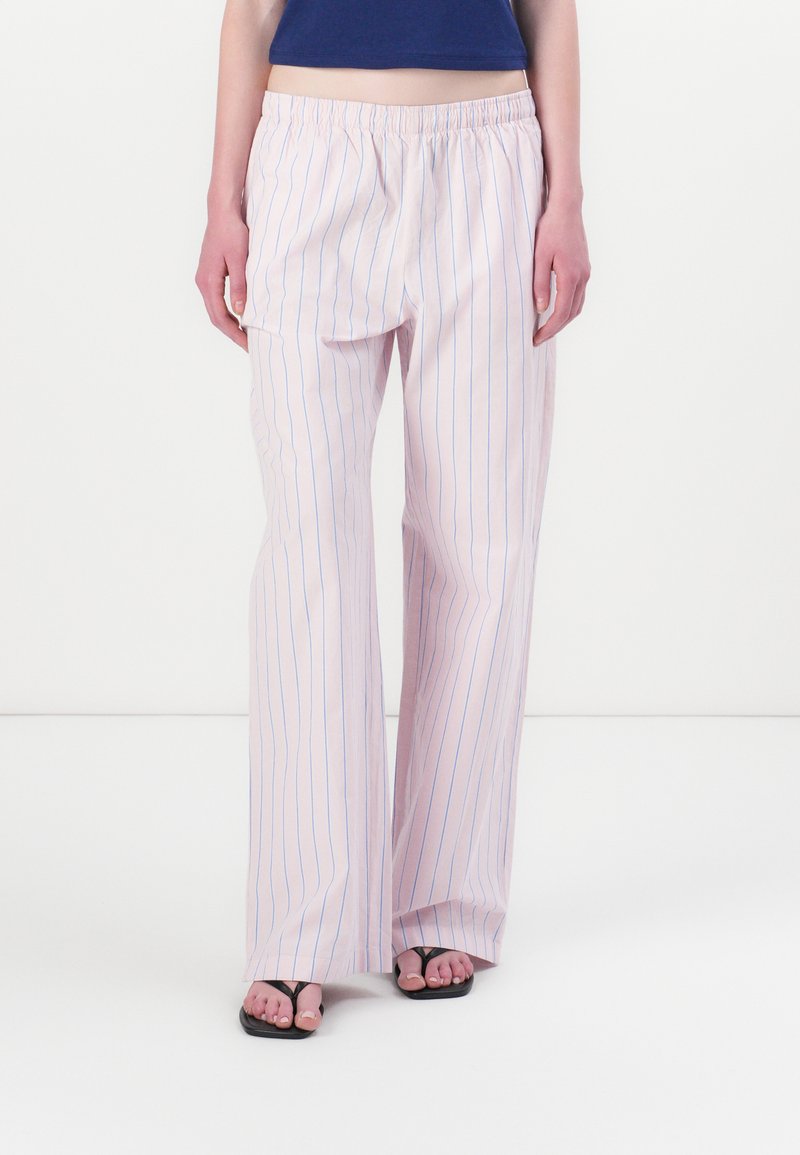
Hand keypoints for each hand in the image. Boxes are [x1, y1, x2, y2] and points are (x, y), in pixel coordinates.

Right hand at [195, 208, 248, 351]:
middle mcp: (203, 282)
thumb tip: (240, 312)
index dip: (234, 334)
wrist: (222, 212)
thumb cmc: (232, 232)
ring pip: (216, 310)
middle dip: (233, 333)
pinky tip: (241, 316)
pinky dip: (229, 313)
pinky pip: (218, 300)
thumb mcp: (239, 259)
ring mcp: (206, 279)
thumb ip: (240, 286)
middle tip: (250, 346)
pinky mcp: (211, 275)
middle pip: (216, 317)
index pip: (220, 317)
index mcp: (208, 281)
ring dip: (230, 324)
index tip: (248, 344)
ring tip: (247, 335)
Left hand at [532, 199, 590, 345]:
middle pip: (572, 313)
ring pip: (577, 306)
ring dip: (564, 320)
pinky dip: (569, 308)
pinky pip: (579, 295)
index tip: (537, 338)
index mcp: (571, 276)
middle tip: (539, 338)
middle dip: (556, 328)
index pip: (561, 312)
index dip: (549, 329)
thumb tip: (541, 309)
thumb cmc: (550, 230)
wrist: (567, 209)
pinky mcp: (584, 268)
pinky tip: (557, 309)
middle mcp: (582, 277)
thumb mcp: (539, 257)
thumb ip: (540, 284)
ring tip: (547, 328)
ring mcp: (585, 273)